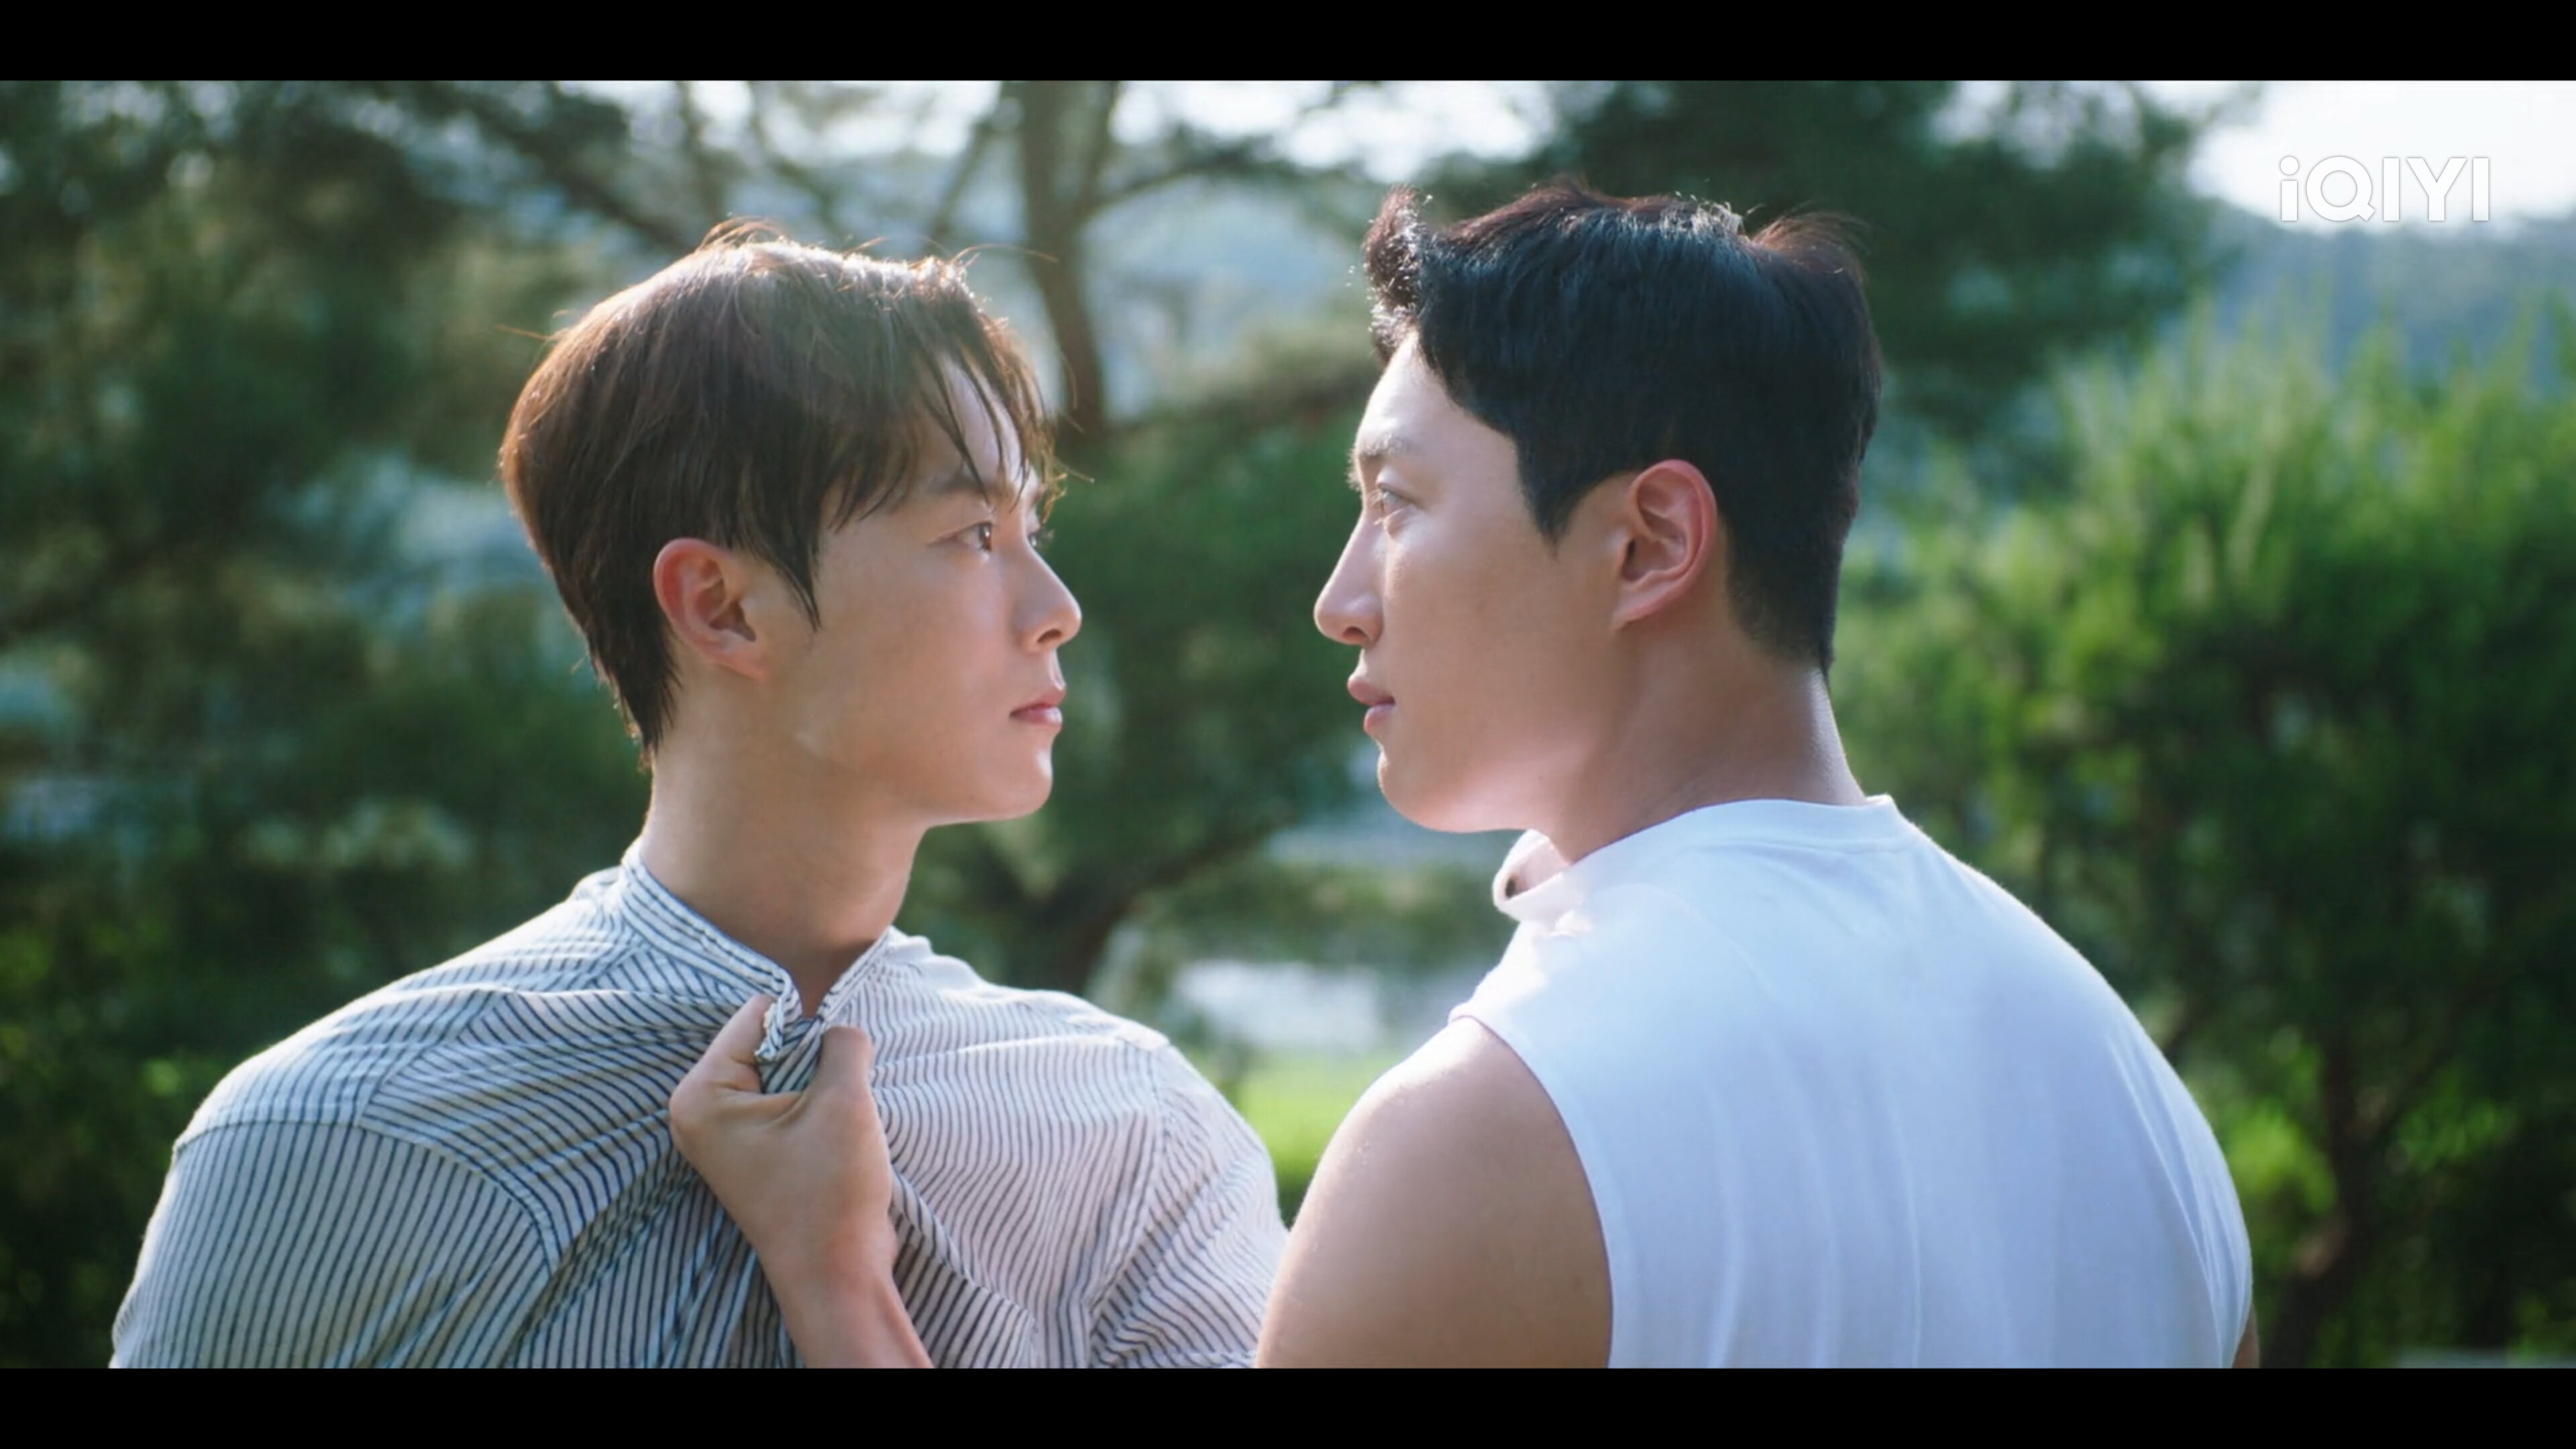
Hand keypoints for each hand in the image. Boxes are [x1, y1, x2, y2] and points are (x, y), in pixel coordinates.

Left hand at [669, 995, 926, 1366]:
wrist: (836, 1273)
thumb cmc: (829, 1192)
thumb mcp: (844, 1100)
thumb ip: (844, 1042)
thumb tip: (842, 1028)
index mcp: (700, 1095)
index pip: (760, 1014)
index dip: (808, 1030)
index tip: (827, 1078)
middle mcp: (699, 1112)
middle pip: (768, 1041)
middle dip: (811, 1061)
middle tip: (827, 1108)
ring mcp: (723, 1134)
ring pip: (784, 1071)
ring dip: (818, 1087)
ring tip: (827, 1129)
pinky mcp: (750, 1150)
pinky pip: (787, 1100)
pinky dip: (815, 1109)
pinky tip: (828, 1141)